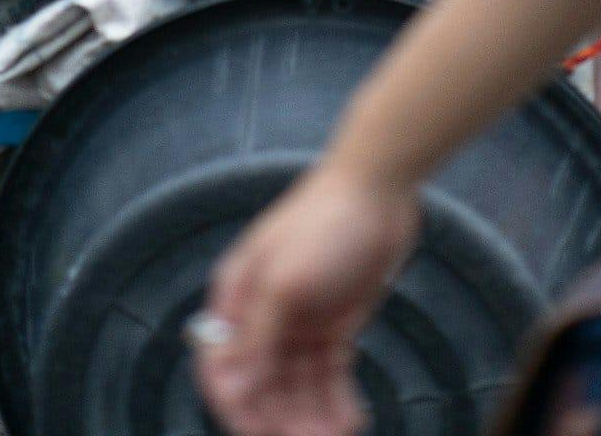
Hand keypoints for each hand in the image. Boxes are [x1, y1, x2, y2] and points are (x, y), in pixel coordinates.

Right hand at [196, 163, 419, 435]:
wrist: (378, 190)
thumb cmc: (322, 224)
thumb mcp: (284, 281)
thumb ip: (256, 337)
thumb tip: (228, 387)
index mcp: (238, 299)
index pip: (222, 368)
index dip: (238, 407)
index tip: (264, 435)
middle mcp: (263, 316)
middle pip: (262, 385)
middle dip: (284, 418)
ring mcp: (299, 322)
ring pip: (297, 387)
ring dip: (313, 417)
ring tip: (340, 435)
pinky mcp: (333, 326)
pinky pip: (328, 376)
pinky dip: (337, 401)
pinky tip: (355, 419)